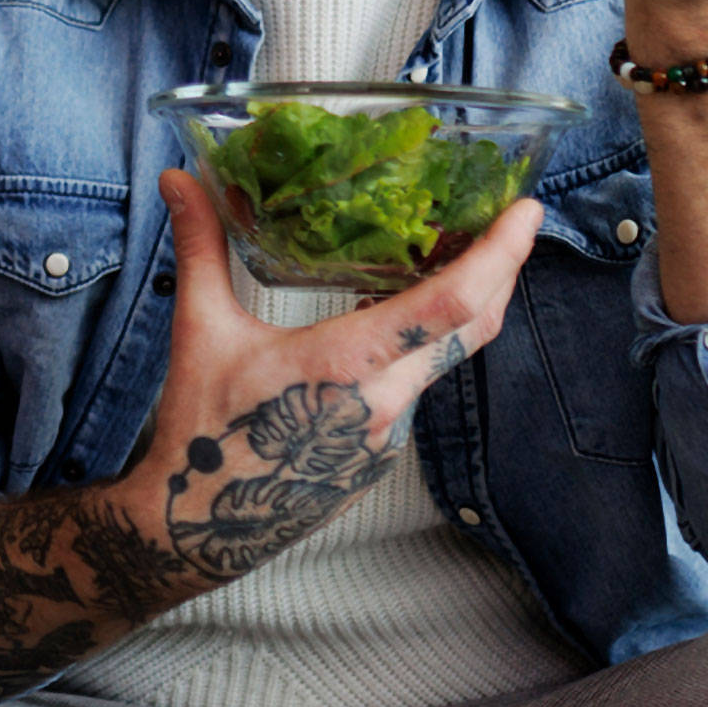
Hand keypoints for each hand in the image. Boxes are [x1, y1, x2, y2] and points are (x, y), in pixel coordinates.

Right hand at [123, 170, 543, 580]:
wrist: (197, 526)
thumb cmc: (201, 432)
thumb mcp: (200, 331)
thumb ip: (201, 248)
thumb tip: (179, 180)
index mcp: (348, 363)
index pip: (451, 304)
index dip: (500, 254)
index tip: (528, 211)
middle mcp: (385, 400)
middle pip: (473, 327)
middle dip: (504, 268)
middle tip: (516, 218)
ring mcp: (389, 432)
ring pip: (446, 357)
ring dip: (461, 306)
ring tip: (455, 254)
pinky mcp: (382, 452)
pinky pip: (417, 386)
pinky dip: (421, 345)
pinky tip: (396, 317)